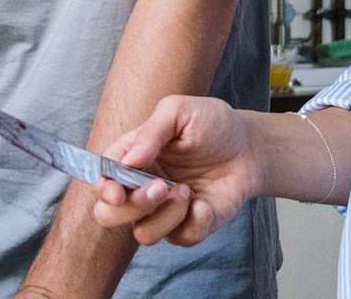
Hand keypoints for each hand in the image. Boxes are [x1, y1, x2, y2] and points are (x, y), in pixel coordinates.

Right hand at [93, 96, 259, 247]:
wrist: (248, 147)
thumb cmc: (212, 124)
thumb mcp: (180, 111)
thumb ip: (152, 131)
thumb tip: (128, 160)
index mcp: (132, 156)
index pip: (102, 178)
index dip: (103, 188)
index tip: (118, 191)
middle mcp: (140, 187)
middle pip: (108, 215)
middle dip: (131, 207)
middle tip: (160, 187)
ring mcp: (161, 211)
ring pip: (143, 233)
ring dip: (165, 214)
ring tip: (187, 190)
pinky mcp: (186, 227)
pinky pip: (180, 238)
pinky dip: (194, 220)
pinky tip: (204, 201)